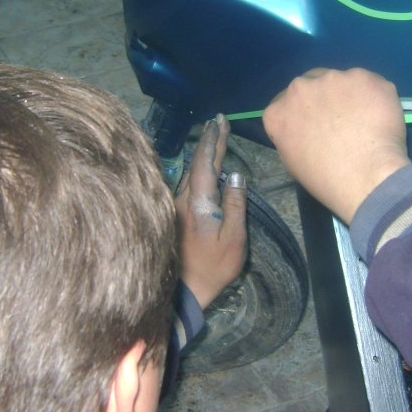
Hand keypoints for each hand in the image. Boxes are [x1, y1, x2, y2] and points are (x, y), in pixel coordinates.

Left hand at [175, 115, 247, 308]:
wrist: (185, 290)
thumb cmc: (213, 266)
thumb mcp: (233, 238)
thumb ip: (235, 205)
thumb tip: (236, 174)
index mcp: (198, 202)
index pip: (205, 163)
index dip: (212, 141)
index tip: (219, 122)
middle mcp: (182, 199)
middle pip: (197, 163)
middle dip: (209, 142)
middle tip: (217, 122)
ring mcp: (177, 207)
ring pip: (191, 173)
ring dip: (203, 154)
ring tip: (214, 137)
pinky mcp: (176, 215)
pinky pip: (189, 183)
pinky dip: (199, 169)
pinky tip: (204, 167)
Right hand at [262, 67, 410, 223]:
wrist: (365, 176)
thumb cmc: (325, 178)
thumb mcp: (292, 161)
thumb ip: (293, 135)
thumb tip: (308, 130)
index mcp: (278, 112)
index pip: (285, 104)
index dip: (303, 114)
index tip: (316, 126)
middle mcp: (300, 87)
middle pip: (311, 84)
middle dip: (324, 98)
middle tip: (341, 121)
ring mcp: (333, 78)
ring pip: (342, 82)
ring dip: (350, 96)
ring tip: (364, 122)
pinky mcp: (364, 77)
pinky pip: (369, 84)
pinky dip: (374, 97)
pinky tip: (380, 117)